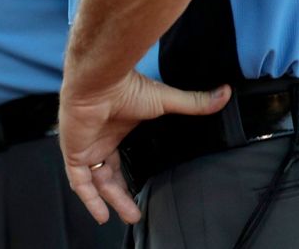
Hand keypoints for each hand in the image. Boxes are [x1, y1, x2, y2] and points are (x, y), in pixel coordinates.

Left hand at [60, 71, 229, 224]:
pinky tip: (101, 215)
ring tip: (129, 217)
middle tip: (137, 213)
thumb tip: (225, 93)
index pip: (119, 158)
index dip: (128, 175)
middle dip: (121, 195)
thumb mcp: (165, 100)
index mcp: (115, 129)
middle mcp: (99, 139)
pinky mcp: (74, 151)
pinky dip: (89, 199)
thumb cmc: (128, 86)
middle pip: (108, 175)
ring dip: (110, 201)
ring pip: (95, 182)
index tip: (141, 189)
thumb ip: (193, 102)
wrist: (99, 81)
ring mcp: (85, 146)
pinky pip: (78, 182)